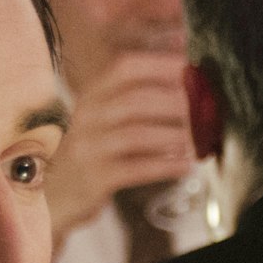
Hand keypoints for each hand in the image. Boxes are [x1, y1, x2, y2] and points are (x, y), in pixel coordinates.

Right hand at [39, 51, 194, 240]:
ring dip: (175, 136)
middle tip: (210, 109)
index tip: (195, 67)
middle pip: (136, 100)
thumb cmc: (92, 154)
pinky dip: (165, 166)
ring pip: (136, 135)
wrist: (53, 198)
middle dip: (178, 102)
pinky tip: (187, 166)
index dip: (162, 65)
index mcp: (92, 94)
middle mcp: (86, 116)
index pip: (125, 68)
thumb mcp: (104, 119)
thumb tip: (184, 69)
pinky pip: (135, 169)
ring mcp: (87, 147)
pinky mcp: (93, 178)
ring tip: (203, 139)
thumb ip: (136, 98)